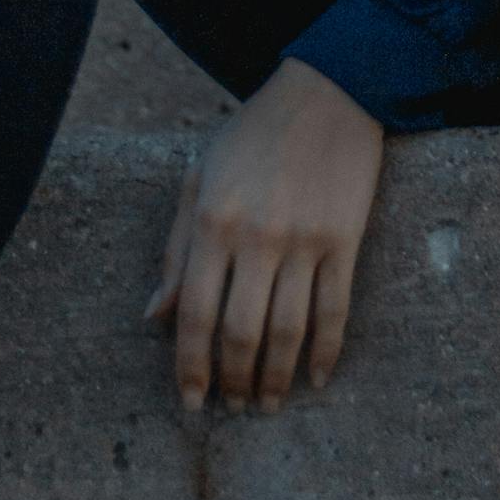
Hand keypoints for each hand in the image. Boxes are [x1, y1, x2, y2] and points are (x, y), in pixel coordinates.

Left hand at [145, 58, 385, 413]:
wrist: (329, 92)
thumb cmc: (254, 134)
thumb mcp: (200, 178)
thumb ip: (177, 250)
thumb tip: (155, 316)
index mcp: (213, 221)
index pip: (195, 313)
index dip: (190, 366)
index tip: (191, 402)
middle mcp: (257, 236)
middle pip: (241, 332)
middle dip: (234, 381)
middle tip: (233, 408)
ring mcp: (305, 240)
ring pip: (288, 330)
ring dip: (277, 377)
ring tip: (268, 403)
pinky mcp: (345, 240)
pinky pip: (335, 309)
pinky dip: (326, 351)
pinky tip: (317, 378)